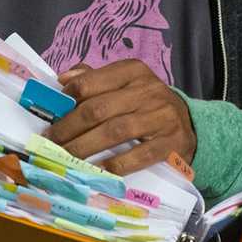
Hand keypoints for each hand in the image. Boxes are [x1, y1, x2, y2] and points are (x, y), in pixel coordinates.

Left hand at [43, 59, 195, 175]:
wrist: (191, 126)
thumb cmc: (147, 105)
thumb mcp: (126, 84)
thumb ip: (95, 79)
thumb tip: (62, 79)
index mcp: (133, 72)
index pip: (92, 81)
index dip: (67, 98)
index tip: (50, 113)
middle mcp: (148, 90)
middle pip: (99, 108)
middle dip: (70, 127)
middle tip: (51, 141)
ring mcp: (161, 117)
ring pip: (115, 131)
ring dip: (85, 146)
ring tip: (66, 156)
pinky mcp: (170, 143)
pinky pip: (138, 155)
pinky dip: (114, 164)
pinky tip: (96, 170)